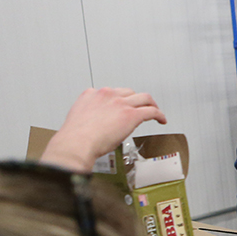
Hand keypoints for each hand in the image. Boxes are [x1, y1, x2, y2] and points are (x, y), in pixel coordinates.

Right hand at [41, 87, 166, 171]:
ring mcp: (120, 103)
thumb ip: (90, 115)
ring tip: (155, 111)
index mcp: (92, 94)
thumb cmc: (75, 137)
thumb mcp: (79, 118)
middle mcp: (107, 95)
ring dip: (151, 104)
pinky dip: (159, 115)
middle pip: (129, 92)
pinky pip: (151, 111)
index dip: (119, 101)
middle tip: (140, 108)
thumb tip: (97, 124)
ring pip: (143, 98)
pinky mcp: (131, 114)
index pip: (111, 93)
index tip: (122, 108)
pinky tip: (161, 120)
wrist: (76, 143)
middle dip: (135, 101)